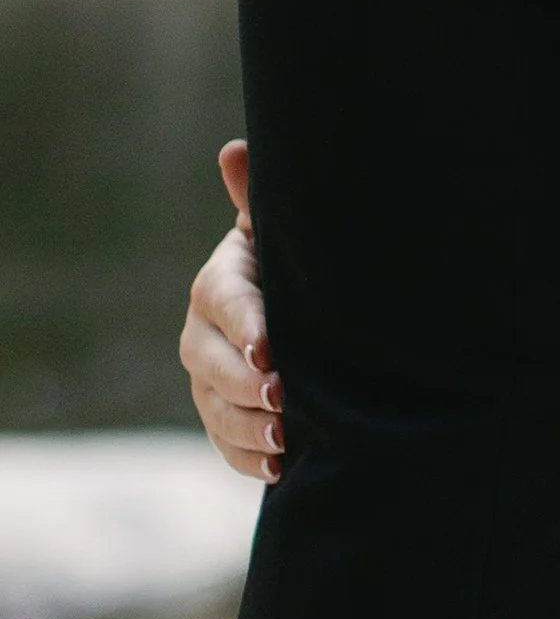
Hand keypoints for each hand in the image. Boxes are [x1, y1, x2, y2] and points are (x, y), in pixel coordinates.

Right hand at [180, 140, 282, 482]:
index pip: (224, 303)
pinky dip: (249, 459)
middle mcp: (201, 334)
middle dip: (245, 385)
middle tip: (284, 398)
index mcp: (219, 284)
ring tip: (287, 439)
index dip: (245, 326)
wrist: (299, 312)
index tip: (270, 348)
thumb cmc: (294, 262)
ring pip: (215, 409)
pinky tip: (281, 467)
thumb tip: (234, 150)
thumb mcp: (282, 231)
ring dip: (248, 428)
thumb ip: (258, 199)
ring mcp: (206, 380)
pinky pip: (224, 445)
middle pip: (209, 364)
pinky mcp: (220, 416)